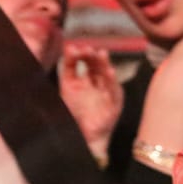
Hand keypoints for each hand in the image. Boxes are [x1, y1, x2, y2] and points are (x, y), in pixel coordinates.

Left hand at [58, 42, 122, 159]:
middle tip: (88, 49)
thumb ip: (68, 67)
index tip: (75, 49)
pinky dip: (112, 81)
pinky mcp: (114, 104)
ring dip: (104, 64)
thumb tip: (69, 46)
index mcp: (88, 81)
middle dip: (93, 57)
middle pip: (98, 67)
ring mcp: (108, 94)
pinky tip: (109, 71)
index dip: (82, 55)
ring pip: (107, 76)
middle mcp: (99, 85)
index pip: (87, 63)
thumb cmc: (75, 114)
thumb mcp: (68, 87)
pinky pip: (114, 91)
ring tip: (101, 53)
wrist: (82, 137)